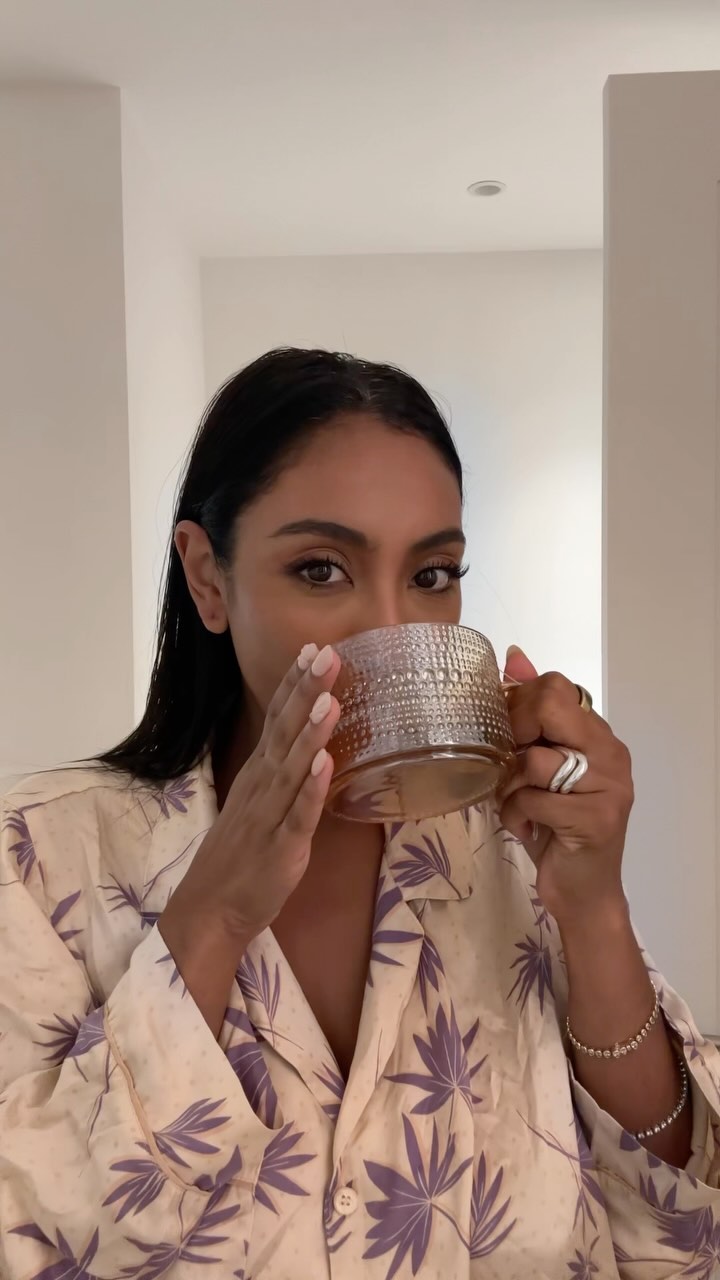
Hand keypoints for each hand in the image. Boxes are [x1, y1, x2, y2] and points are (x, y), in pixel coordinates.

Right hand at [162, 642, 340, 946]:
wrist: (212, 910)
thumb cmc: (242, 857)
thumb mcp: (262, 803)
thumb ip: (283, 772)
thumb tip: (310, 742)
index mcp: (260, 773)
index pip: (278, 719)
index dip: (296, 684)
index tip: (313, 647)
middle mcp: (263, 786)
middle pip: (285, 730)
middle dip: (306, 690)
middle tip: (326, 652)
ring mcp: (270, 815)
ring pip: (293, 767)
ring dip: (310, 732)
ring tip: (329, 698)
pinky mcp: (281, 847)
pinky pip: (299, 815)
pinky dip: (312, 789)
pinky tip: (326, 764)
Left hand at [496, 645, 633, 931]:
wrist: (583, 892)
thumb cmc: (556, 828)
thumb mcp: (538, 766)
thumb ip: (531, 712)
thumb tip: (514, 656)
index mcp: (599, 735)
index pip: (554, 686)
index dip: (518, 706)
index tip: (509, 737)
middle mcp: (612, 753)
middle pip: (548, 707)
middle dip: (513, 734)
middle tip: (511, 767)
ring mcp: (610, 785)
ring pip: (534, 760)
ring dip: (510, 787)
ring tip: (519, 806)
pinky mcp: (597, 818)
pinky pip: (532, 798)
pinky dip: (515, 815)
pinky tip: (527, 828)